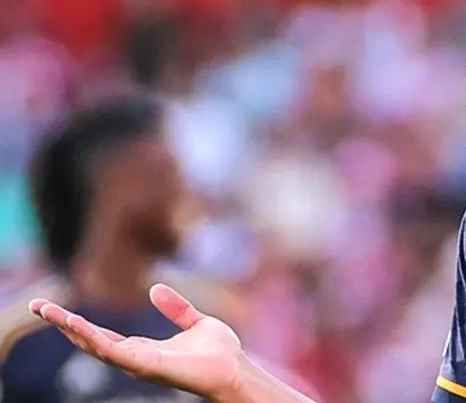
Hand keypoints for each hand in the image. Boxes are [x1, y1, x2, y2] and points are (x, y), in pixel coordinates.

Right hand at [29, 283, 245, 401]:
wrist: (234, 369)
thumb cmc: (220, 353)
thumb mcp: (195, 321)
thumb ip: (175, 308)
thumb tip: (153, 287)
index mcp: (143, 349)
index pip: (101, 335)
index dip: (78, 322)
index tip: (55, 307)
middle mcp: (134, 358)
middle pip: (89, 340)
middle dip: (63, 324)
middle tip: (38, 305)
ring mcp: (137, 364)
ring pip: (94, 345)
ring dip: (70, 328)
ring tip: (48, 311)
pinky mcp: (145, 366)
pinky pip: (112, 351)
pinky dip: (92, 338)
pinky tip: (76, 324)